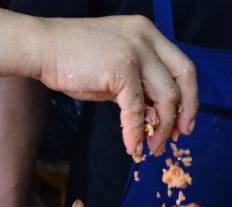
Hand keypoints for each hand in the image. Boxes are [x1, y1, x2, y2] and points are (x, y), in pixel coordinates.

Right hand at [35, 16, 197, 156]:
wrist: (42, 48)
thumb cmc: (73, 60)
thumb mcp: (115, 71)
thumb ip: (138, 89)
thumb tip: (155, 118)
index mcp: (148, 33)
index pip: (181, 65)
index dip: (189, 95)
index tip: (185, 120)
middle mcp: (147, 37)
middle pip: (184, 76)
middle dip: (187, 110)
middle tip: (179, 136)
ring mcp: (136, 51)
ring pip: (166, 96)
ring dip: (161, 128)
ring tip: (153, 148)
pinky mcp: (122, 68)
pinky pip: (137, 109)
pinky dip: (136, 132)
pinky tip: (132, 147)